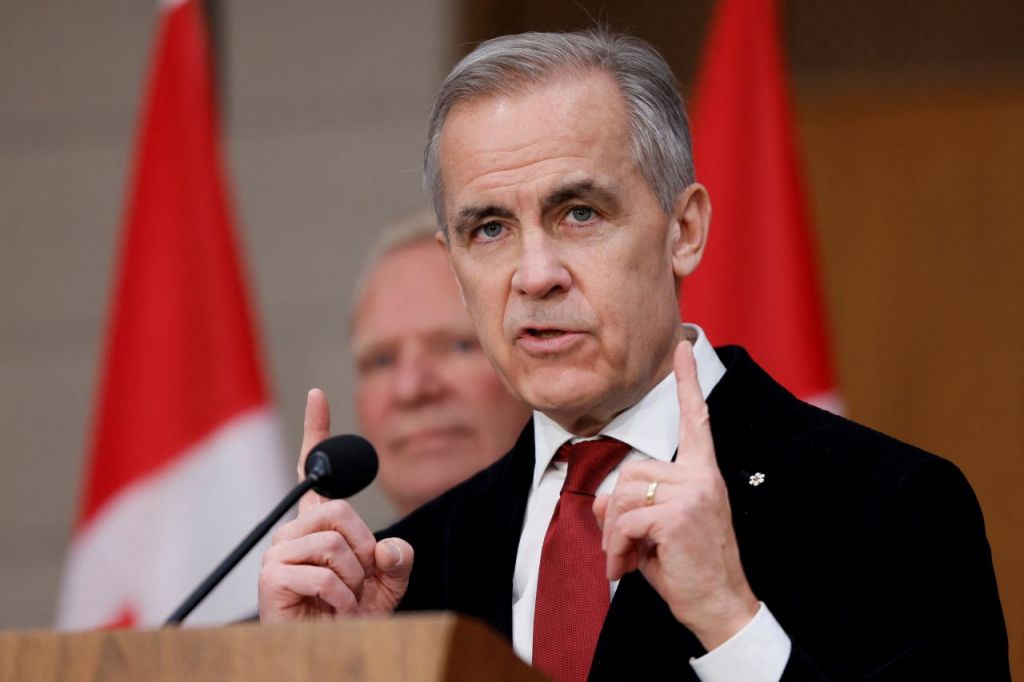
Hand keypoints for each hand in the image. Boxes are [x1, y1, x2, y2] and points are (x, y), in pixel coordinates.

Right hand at [258, 389, 413, 621]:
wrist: (330, 653)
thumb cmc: (355, 617)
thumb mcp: (389, 583)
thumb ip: (398, 558)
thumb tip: (387, 546)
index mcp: (319, 524)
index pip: (316, 471)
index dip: (317, 431)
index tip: (318, 395)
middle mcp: (294, 531)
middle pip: (341, 510)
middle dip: (364, 548)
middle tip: (358, 581)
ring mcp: (279, 552)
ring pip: (335, 543)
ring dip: (355, 579)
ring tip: (343, 599)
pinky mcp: (272, 576)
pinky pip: (326, 573)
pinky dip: (344, 597)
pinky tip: (333, 611)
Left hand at [593, 341, 757, 649]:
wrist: (720, 607)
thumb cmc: (689, 569)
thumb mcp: (653, 531)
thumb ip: (630, 506)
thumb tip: (602, 501)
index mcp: (702, 473)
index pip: (694, 420)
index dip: (687, 382)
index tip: (684, 345)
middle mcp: (702, 476)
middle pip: (631, 472)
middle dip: (615, 515)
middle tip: (621, 549)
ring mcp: (693, 492)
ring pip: (624, 496)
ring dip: (613, 535)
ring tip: (624, 560)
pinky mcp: (679, 514)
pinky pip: (626, 520)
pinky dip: (616, 548)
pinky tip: (625, 568)